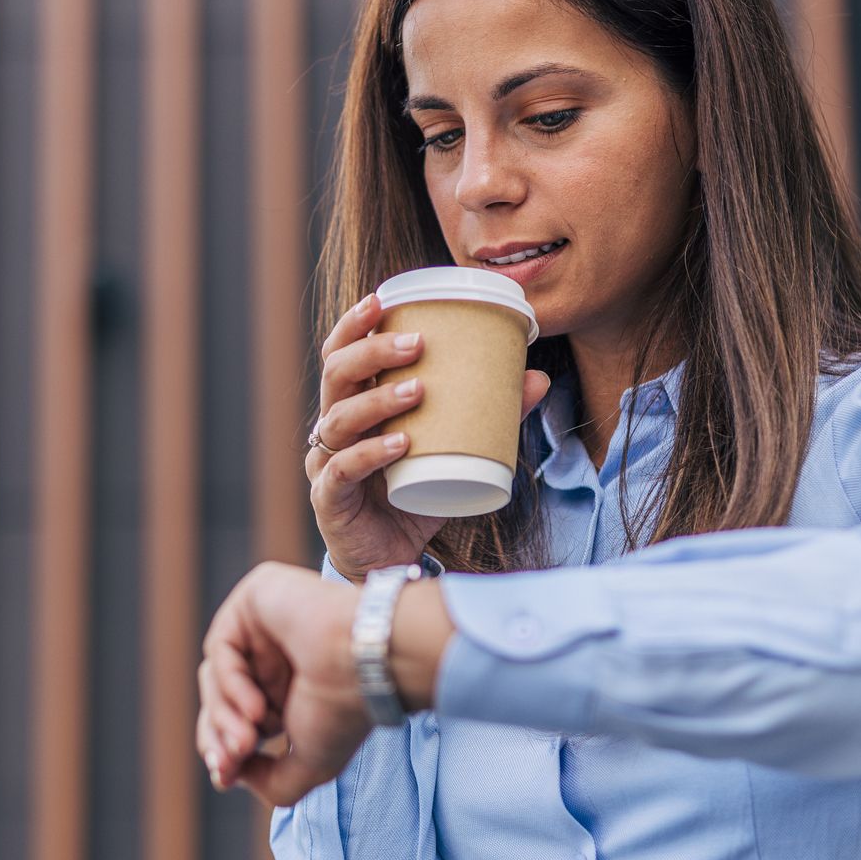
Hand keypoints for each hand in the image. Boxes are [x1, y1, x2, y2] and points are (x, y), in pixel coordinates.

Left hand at [196, 561, 372, 806]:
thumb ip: (272, 783)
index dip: (221, 749)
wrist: (372, 665)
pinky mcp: (255, 597)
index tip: (225, 775)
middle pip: (217, 698)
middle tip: (230, 762)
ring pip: (215, 677)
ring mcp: (264, 625)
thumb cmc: (347, 710)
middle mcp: (274, 656)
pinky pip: (221, 647)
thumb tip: (230, 775)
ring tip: (248, 742)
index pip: (233, 718)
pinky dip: (229, 684)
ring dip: (223, 716)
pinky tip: (256, 709)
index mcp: (287, 689)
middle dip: (218, 735)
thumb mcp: (311, 764)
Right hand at [309, 291, 549, 578]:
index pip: (340, 354)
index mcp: (352, 405)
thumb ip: (489, 416)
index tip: (383, 298)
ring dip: (379, 399)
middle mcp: (331, 428)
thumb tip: (536, 378)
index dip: (354, 324)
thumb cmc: (413, 495)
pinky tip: (402, 443)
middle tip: (416, 343)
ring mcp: (324, 464)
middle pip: (335, 375)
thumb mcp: (452, 450)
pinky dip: (371, 453)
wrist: (390, 560)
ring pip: (339, 419)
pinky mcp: (329, 500)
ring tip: (420, 389)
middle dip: (371, 351)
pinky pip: (343, 470)